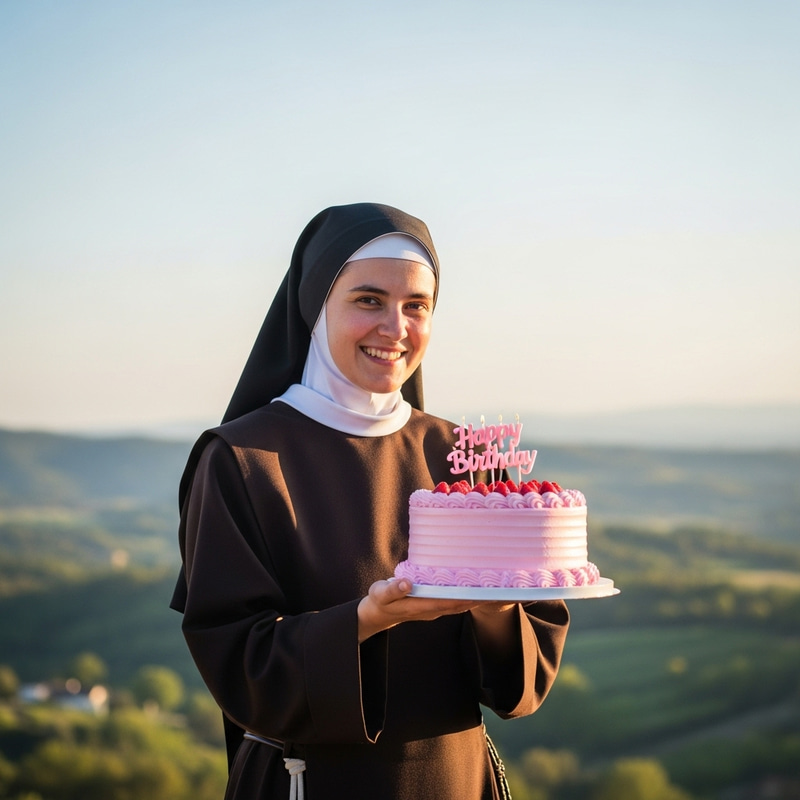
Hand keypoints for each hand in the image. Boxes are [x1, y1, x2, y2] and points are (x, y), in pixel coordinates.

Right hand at [357, 578, 484, 642]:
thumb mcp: (379, 593)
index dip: (466, 597)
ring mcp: (433, 610)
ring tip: (494, 588)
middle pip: (459, 604)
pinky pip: (454, 602)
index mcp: (419, 605)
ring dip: (475, 598)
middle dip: (477, 598)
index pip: (448, 601)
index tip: (482, 590)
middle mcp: (431, 610)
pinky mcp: (433, 606)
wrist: (377, 614)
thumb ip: (392, 589)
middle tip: (498, 588)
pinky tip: (475, 589)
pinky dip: (466, 597)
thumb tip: (406, 583)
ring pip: (459, 605)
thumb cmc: (378, 601)